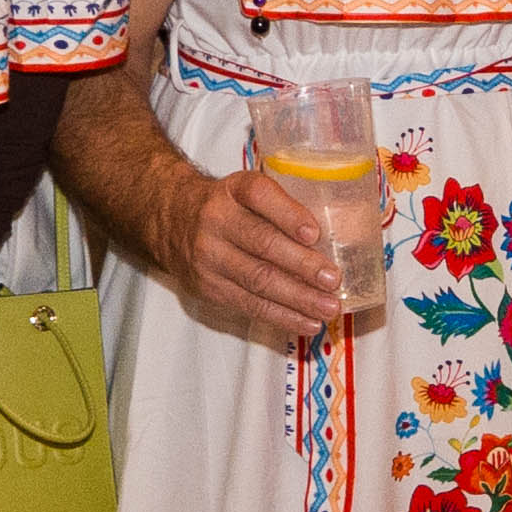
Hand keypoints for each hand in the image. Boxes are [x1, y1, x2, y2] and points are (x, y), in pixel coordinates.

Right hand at [168, 156, 361, 345]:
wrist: (171, 221)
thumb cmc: (229, 206)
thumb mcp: (248, 190)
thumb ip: (283, 205)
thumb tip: (339, 234)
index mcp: (234, 189)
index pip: (260, 195)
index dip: (288, 215)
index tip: (314, 233)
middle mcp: (216, 220)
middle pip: (261, 244)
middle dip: (301, 265)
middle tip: (332, 280)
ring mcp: (208, 256)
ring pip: (257, 280)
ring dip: (297, 297)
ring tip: (328, 307)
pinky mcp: (208, 287)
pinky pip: (249, 305)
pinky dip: (282, 316)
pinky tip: (307, 322)